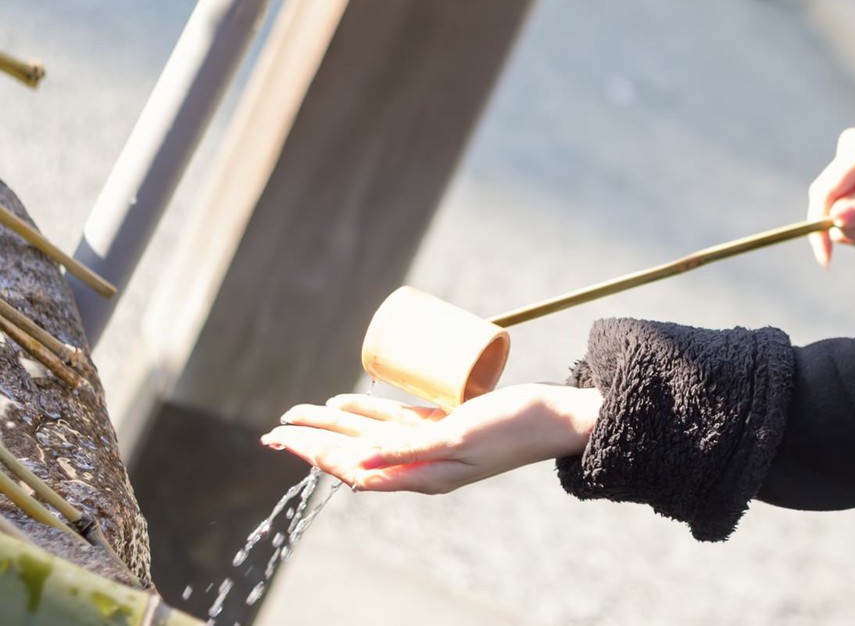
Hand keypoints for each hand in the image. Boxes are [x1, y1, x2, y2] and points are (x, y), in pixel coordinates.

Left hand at [260, 384, 601, 493]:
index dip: (315, 453)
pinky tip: (342, 404)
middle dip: (311, 440)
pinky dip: (366, 412)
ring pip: (367, 434)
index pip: (353, 466)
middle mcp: (420, 463)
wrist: (556, 417)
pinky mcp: (443, 425)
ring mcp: (431, 444)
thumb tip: (355, 464)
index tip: (285, 440)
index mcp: (421, 475)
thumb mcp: (458, 437)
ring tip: (294, 418)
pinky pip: (393, 421)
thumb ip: (408, 451)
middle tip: (272, 432)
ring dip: (330, 426)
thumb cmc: (513, 428)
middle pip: (353, 450)